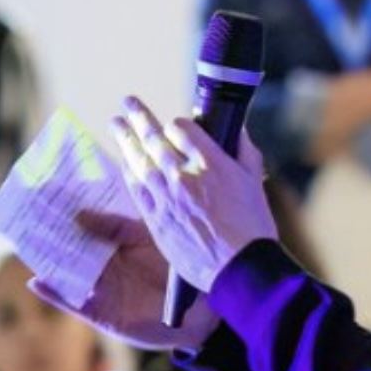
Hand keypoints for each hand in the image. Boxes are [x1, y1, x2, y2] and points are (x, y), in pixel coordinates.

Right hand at [23, 221, 214, 355]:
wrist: (202, 307)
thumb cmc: (178, 266)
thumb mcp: (147, 237)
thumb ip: (115, 226)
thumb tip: (78, 214)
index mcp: (117, 243)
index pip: (86, 224)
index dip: (66, 210)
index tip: (47, 192)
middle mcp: (104, 266)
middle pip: (71, 248)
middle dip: (50, 233)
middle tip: (26, 214)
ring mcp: (102, 290)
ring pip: (67, 273)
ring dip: (47, 261)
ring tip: (24, 243)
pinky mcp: (102, 313)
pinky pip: (73, 303)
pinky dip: (54, 294)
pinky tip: (36, 281)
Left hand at [115, 95, 280, 295]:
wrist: (239, 268)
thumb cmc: (252, 227)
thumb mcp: (254, 182)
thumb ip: (243, 151)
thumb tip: (236, 130)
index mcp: (210, 163)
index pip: (184, 129)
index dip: (179, 124)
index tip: (176, 125)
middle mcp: (183, 176)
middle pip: (154, 138)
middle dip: (139, 117)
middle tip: (127, 102)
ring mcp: (166, 197)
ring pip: (139, 160)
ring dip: (126, 139)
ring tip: (116, 124)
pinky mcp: (156, 218)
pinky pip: (136, 187)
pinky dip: (129, 171)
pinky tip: (124, 161)